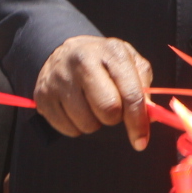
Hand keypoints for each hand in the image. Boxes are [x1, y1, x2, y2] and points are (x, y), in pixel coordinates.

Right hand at [34, 36, 153, 149]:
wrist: (64, 52)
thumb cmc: (104, 61)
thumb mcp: (129, 62)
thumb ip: (143, 86)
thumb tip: (148, 116)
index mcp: (111, 52)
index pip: (130, 94)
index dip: (138, 122)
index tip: (141, 141)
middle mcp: (83, 61)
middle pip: (108, 111)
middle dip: (115, 118)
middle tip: (111, 108)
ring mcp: (59, 78)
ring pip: (87, 124)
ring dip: (95, 123)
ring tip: (91, 105)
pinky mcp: (43, 96)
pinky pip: (68, 130)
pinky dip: (76, 126)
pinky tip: (76, 108)